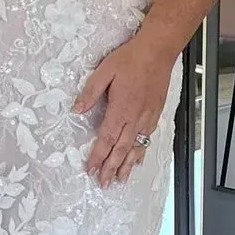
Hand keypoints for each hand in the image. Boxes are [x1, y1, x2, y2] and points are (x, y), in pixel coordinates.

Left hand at [75, 30, 172, 186]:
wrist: (158, 51)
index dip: (98, 156)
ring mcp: (147, 116)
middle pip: (121, 149)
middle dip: (111, 167)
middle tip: (104, 183)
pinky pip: (147, 138)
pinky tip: (137, 160)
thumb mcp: (104, 71)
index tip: (91, 169)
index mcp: (120, 108)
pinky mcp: (155, 113)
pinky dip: (141, 152)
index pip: (106, 138)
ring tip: (120, 179)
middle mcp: (135, 117)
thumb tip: (77, 109)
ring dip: (127, 165)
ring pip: (136, 147)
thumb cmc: (131, 58)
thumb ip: (90, 92)